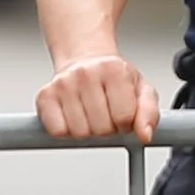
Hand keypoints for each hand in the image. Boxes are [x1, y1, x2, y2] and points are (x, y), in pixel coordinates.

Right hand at [37, 49, 159, 141]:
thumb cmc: (113, 77)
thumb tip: (145, 134)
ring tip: (90, 114)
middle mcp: (86, 74)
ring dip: (88, 130)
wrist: (84, 60)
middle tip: (106, 114)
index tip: (122, 115)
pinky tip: (73, 116)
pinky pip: (58, 131)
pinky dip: (66, 131)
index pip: (124, 118)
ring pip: (80, 133)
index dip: (126, 124)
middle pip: (102, 128)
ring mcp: (63, 84)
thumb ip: (149, 113)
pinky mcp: (45, 96)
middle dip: (108, 128)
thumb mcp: (141, 89)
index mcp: (114, 70)